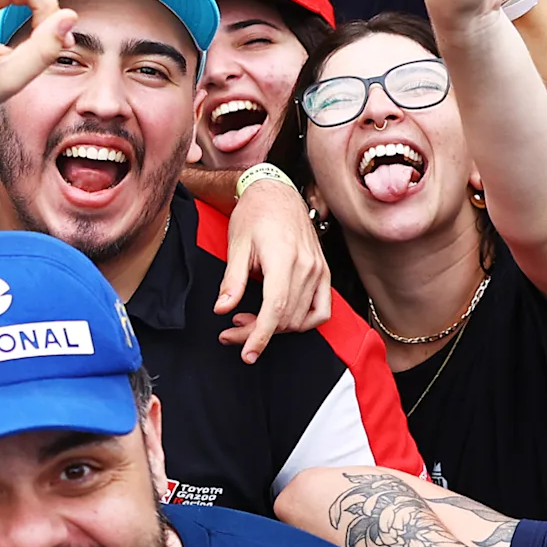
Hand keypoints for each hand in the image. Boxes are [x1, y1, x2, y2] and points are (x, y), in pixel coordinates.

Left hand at [215, 172, 330, 360]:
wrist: (277, 192)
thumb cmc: (254, 214)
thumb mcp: (236, 245)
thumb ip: (231, 280)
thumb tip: (222, 309)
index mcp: (284, 258)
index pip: (275, 309)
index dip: (260, 336)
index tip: (247, 353)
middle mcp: (307, 267)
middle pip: (285, 318)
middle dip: (256, 332)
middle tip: (230, 331)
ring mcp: (319, 270)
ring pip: (302, 318)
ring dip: (275, 328)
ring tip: (247, 320)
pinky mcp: (324, 272)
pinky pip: (322, 310)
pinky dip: (304, 322)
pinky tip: (281, 320)